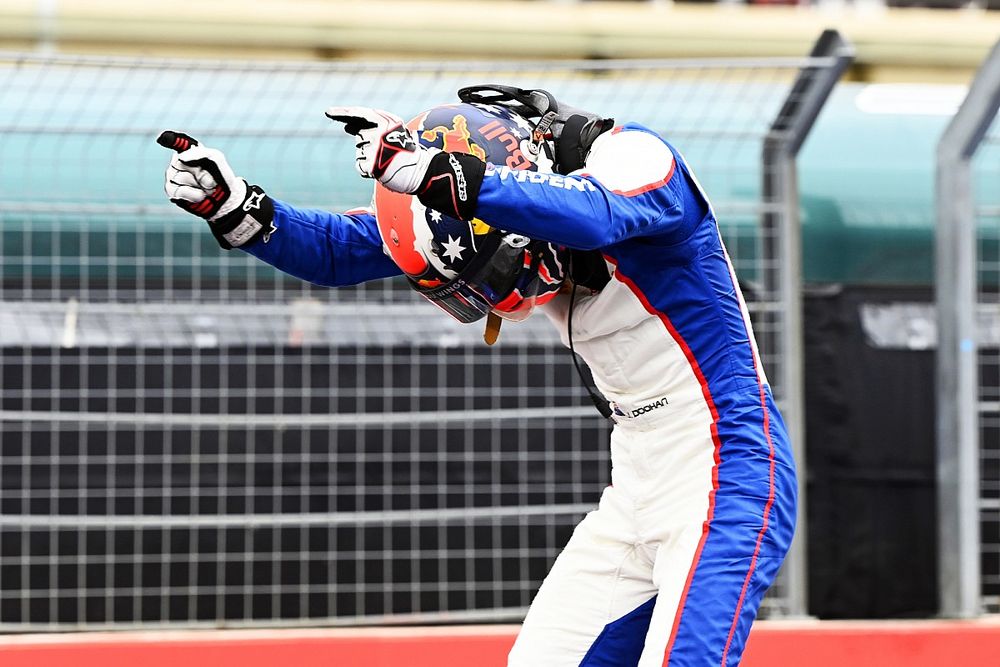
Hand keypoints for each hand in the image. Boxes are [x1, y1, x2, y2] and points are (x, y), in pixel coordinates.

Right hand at [158, 131, 274, 248]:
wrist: (226, 199)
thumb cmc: (221, 177)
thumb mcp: (217, 159)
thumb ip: (201, 153)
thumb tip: (181, 157)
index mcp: (188, 151)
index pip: (176, 142)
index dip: (170, 139)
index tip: (163, 139)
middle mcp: (177, 163)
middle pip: (182, 163)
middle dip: (201, 173)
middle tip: (210, 180)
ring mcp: (172, 177)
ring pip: (182, 178)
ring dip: (199, 186)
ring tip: (205, 188)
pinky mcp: (172, 192)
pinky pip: (179, 191)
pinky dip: (194, 195)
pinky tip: (200, 196)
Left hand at [325, 106, 437, 193]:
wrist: (420, 171)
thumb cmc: (405, 150)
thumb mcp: (392, 131)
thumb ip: (371, 126)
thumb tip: (347, 127)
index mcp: (386, 122)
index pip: (359, 114)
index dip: (342, 113)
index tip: (328, 112)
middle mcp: (379, 133)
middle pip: (360, 136)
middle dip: (368, 143)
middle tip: (383, 150)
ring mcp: (374, 150)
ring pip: (360, 151)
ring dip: (369, 157)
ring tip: (386, 160)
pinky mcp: (371, 165)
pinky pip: (360, 165)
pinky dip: (367, 168)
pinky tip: (380, 169)